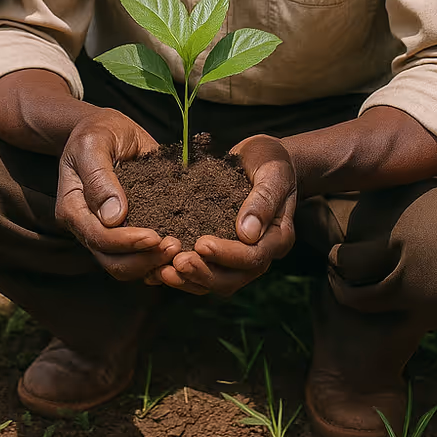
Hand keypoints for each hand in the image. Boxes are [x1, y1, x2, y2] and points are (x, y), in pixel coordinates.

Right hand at [56, 108, 181, 280]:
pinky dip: (156, 259)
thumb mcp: (94, 143)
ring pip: (126, 265)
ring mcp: (105, 232)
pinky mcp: (124, 230)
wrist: (105, 129)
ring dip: (153, 263)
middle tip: (174, 246)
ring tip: (179, 249)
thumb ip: (100, 177)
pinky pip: (138, 255)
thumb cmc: (97, 132)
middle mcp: (86, 226)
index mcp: (73, 208)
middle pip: (112, 261)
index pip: (98, 238)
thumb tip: (114, 217)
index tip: (156, 236)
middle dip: (144, 259)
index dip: (126, 242)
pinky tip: (177, 250)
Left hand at [152, 134, 296, 295]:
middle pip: (232, 279)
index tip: (201, 243)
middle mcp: (260, 253)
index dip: (227, 255)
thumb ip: (263, 200)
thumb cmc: (271, 160)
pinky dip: (182, 274)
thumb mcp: (272, 172)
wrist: (262, 156)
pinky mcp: (220, 250)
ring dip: (189, 279)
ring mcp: (239, 255)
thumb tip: (247, 234)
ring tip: (163, 271)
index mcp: (277, 237)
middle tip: (176, 263)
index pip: (253, 258)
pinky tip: (159, 268)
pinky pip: (203, 269)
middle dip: (203, 272)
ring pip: (215, 280)